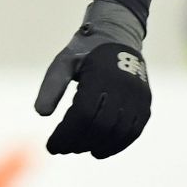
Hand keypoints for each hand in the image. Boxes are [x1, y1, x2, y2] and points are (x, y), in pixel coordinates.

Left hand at [34, 0, 150, 158]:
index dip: (67, 134)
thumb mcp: (63, 63)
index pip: (83, 114)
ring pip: (119, 132)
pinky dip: (117, 144)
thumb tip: (41, 113)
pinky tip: (100, 150)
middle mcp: (123, 87)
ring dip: (98, 146)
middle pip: (100, 126)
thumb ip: (52, 86)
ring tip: (79, 149)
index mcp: (100, 76)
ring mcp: (137, 96)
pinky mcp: (145, 103)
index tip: (52, 146)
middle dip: (79, 142)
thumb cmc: (84, 51)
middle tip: (63, 149)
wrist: (117, 36)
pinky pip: (134, 131)